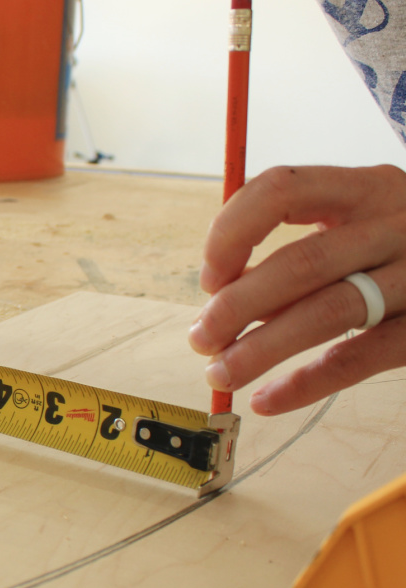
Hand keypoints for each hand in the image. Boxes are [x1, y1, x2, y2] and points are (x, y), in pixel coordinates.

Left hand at [189, 165, 405, 414]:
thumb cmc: (403, 248)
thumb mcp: (360, 225)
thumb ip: (300, 254)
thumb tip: (225, 303)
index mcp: (366, 187)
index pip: (281, 190)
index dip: (231, 233)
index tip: (210, 278)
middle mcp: (399, 223)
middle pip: (302, 263)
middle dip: (236, 307)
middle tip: (200, 339)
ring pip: (329, 311)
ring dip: (261, 348)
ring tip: (220, 374)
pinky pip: (363, 357)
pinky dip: (307, 383)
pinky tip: (268, 400)